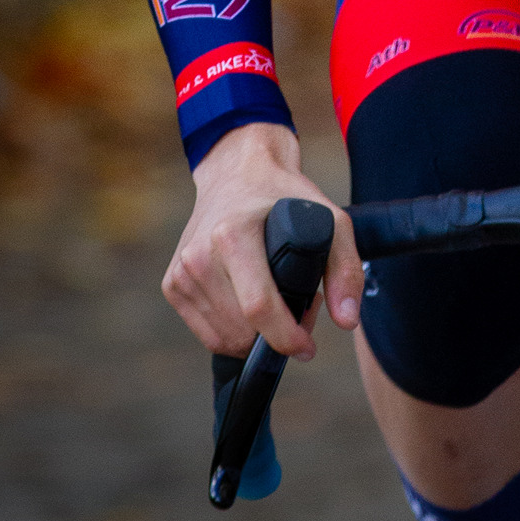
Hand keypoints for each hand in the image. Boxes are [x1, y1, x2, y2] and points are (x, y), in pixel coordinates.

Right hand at [163, 122, 362, 358]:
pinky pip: (207, 333)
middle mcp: (199, 255)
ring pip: (222, 339)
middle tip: (300, 313)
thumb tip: (347, 321)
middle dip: (275, 338)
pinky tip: (251, 308)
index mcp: (232, 234)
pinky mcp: (172, 284)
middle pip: (240, 330)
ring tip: (278, 307)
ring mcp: (181, 272)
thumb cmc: (285, 196)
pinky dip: (233, 334)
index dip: (285, 337)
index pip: (258, 307)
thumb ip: (346, 268)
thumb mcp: (329, 217)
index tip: (308, 347)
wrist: (238, 173)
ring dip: (253, 340)